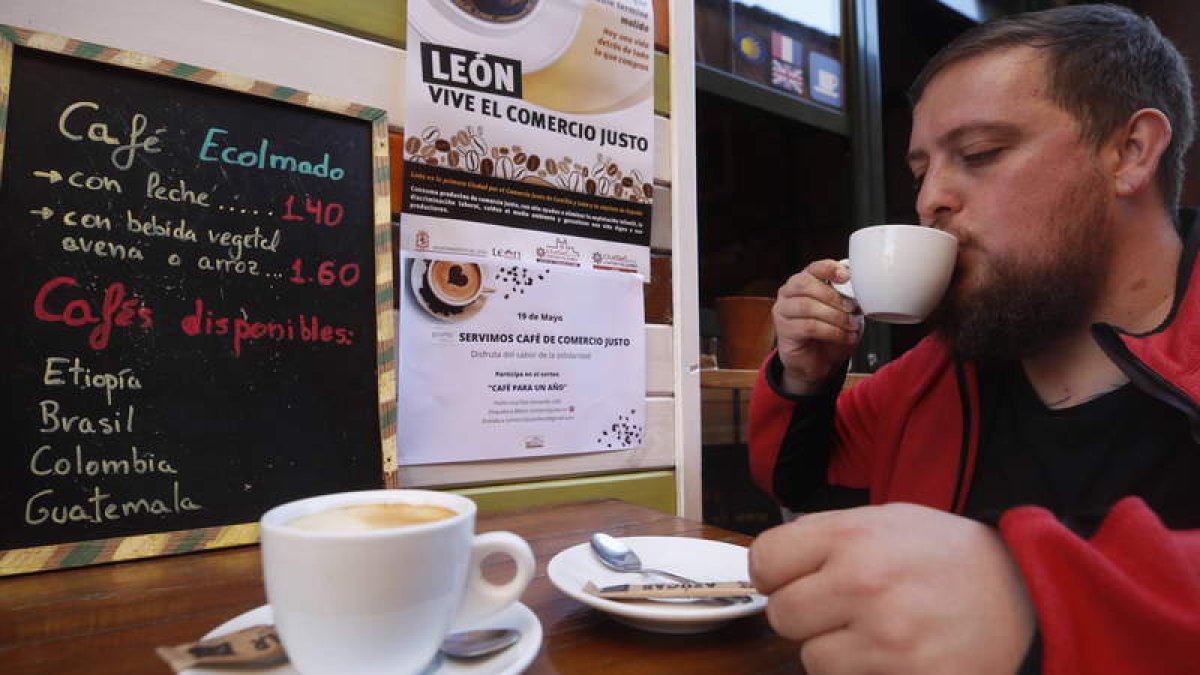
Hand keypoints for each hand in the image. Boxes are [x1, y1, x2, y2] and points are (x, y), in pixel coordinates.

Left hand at [749, 503, 1034, 674]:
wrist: (1026, 595)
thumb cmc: (949, 556)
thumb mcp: (886, 520)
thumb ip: (824, 538)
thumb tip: (769, 568)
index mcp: (852, 535)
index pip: (764, 561)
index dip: (775, 573)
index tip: (792, 578)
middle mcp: (863, 583)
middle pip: (781, 615)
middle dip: (805, 614)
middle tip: (842, 607)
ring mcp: (886, 638)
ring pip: (812, 658)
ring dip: (834, 650)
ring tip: (876, 630)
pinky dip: (863, 672)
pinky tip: (895, 654)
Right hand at [772, 260, 862, 394]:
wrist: (820, 362)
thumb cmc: (831, 333)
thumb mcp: (845, 312)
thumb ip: (848, 298)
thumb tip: (860, 290)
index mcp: (804, 282)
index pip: (813, 268)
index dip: (829, 269)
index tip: (846, 277)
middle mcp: (789, 293)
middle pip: (805, 284)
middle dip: (832, 296)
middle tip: (852, 309)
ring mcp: (783, 311)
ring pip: (807, 306)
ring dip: (835, 316)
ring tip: (851, 326)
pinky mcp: (784, 331)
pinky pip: (809, 326)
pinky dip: (832, 331)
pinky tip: (845, 337)